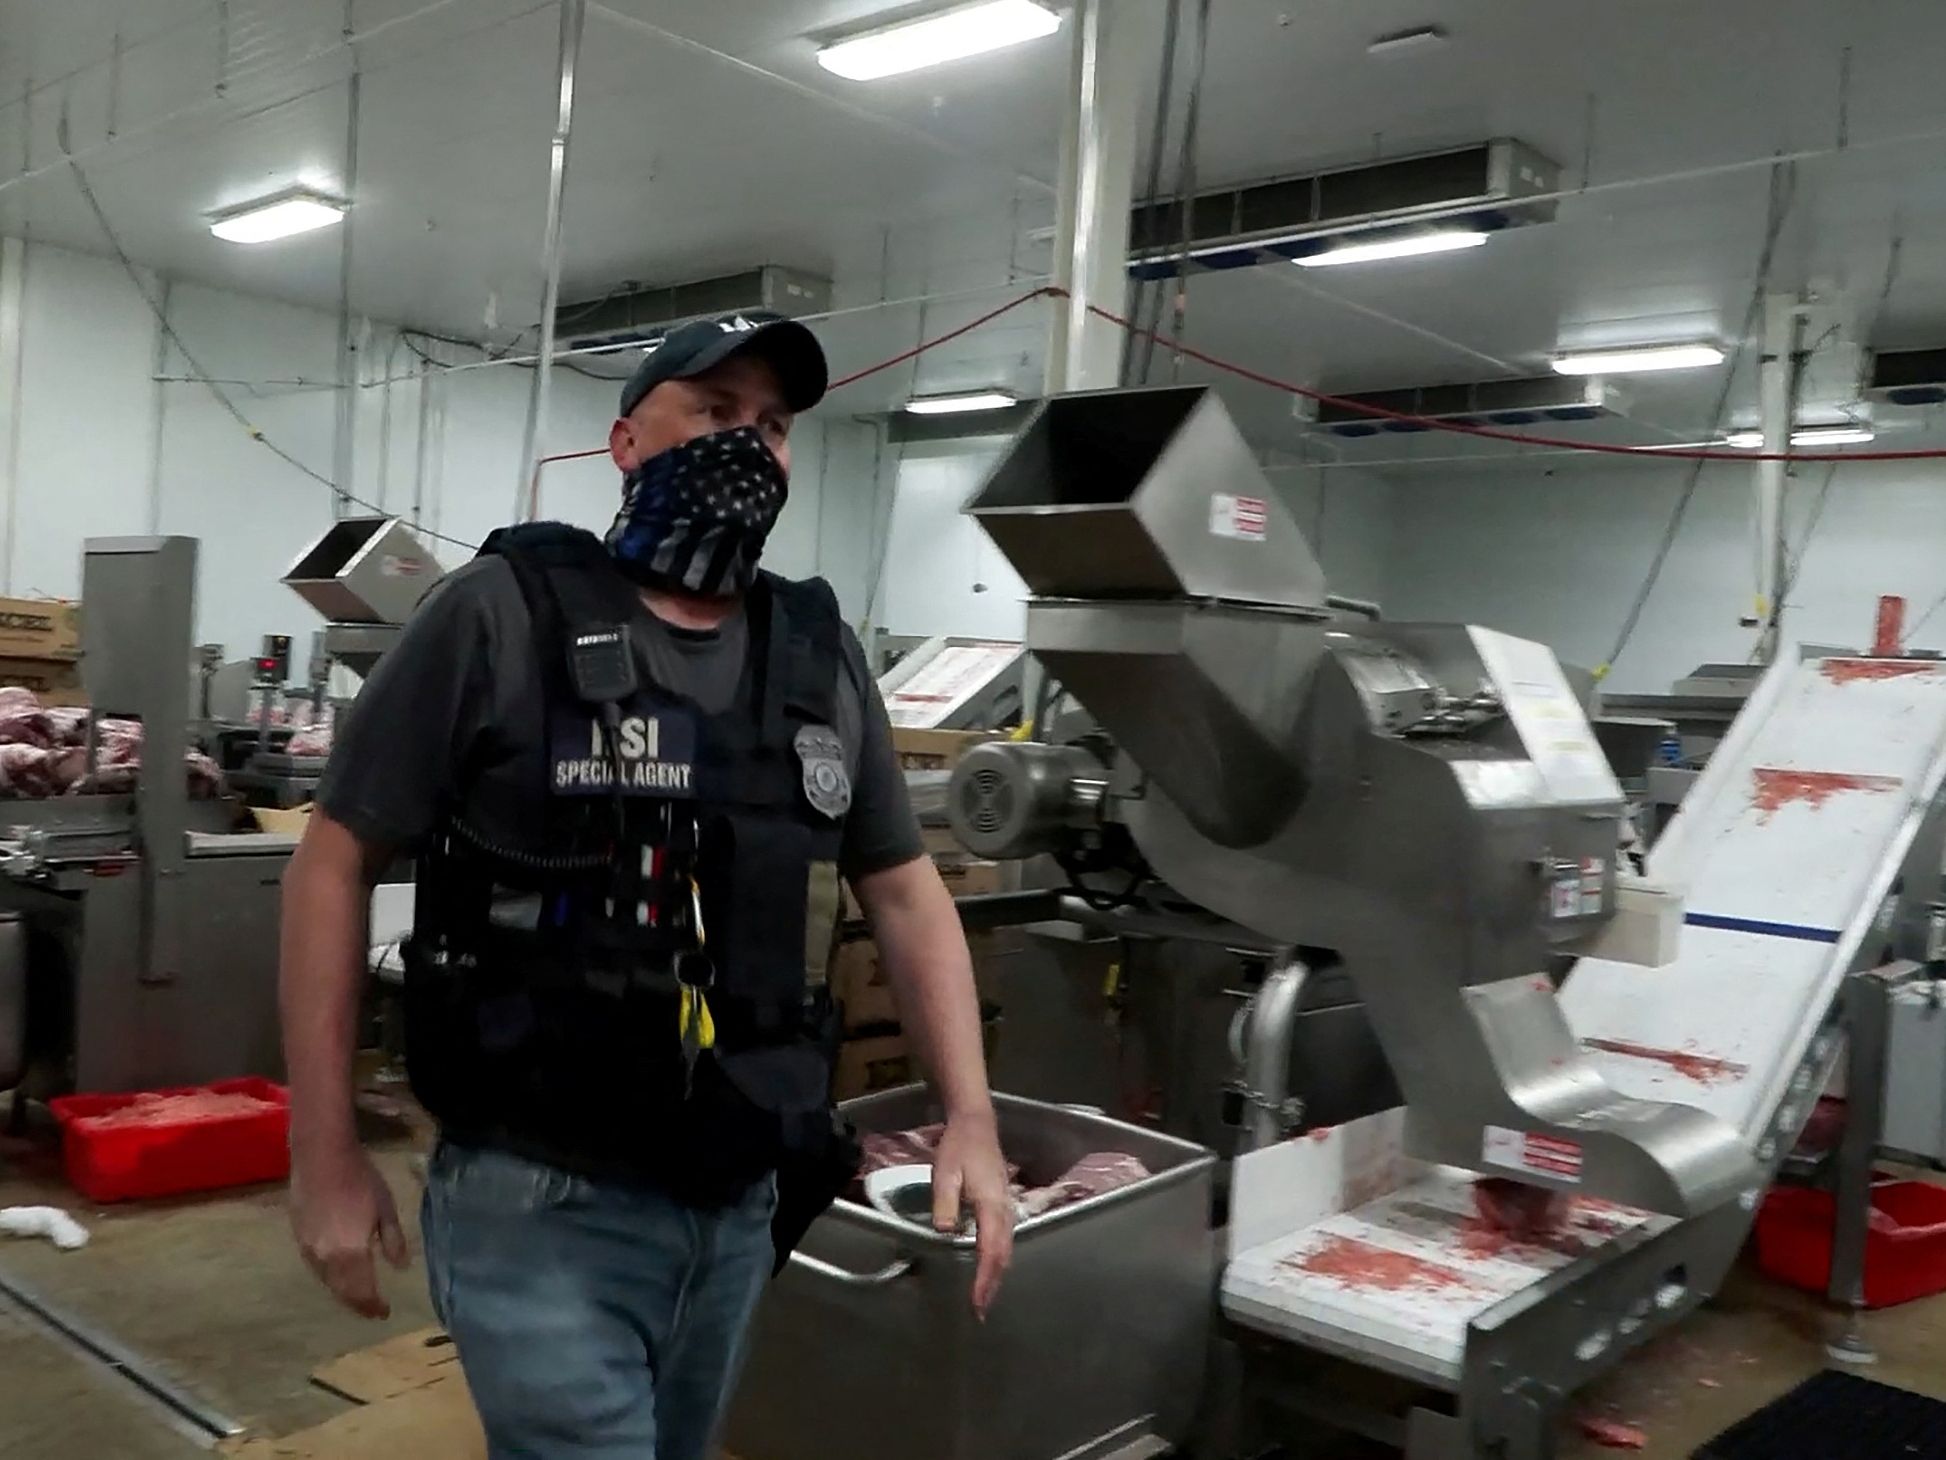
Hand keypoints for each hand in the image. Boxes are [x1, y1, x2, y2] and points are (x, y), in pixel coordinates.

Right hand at [290, 1141, 409, 1317]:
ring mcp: (308, 1249)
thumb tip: (400, 1267)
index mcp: (350, 1252)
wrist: (320, 1157)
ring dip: (343, 1292)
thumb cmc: (360, 1179)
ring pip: (327, 1282)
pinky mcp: (298, 1238)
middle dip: (357, 1303)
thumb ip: (393, 1240)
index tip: (384, 1313)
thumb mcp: (385, 1208)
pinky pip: (315, 1268)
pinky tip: (338, 1274)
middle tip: (371, 1311)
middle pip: (342, 1291)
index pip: (362, 1291)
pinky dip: (330, 1277)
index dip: (372, 1305)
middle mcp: (326, 1258)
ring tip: (357, 1296)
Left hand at [930, 1110, 1013, 1316]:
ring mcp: (1007, 1207)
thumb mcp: (944, 1173)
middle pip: (1003, 1255)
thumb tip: (946, 1232)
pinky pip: (1004, 1240)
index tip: (976, 1303)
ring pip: (1006, 1249)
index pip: (991, 1250)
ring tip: (982, 1297)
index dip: (985, 1279)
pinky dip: (997, 1259)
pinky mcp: (1003, 1206)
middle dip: (992, 1285)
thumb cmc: (958, 1148)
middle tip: (979, 1311)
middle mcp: (1005, 1210)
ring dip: (996, 1274)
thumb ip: (944, 1203)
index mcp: (991, 1205)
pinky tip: (987, 1268)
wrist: (976, 1124)